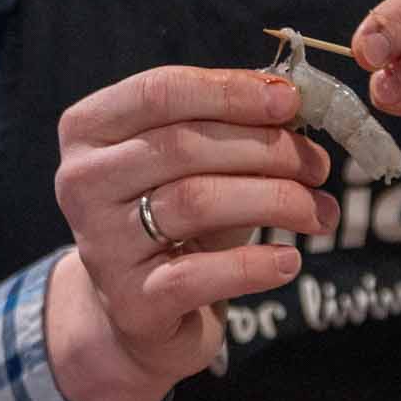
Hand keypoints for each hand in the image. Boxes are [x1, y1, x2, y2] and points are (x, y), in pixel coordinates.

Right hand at [47, 67, 335, 400]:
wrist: (141, 309)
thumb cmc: (175, 215)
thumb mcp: (193, 160)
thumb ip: (229, 123)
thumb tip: (292, 100)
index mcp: (89, 129)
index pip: (160, 91)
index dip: (230, 92)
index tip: (291, 101)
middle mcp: (81, 182)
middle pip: (183, 145)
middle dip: (267, 150)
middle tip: (318, 165)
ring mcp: (101, 243)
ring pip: (197, 201)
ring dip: (275, 200)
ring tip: (318, 212)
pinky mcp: (131, 301)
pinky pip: (202, 273)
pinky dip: (256, 264)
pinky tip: (288, 261)